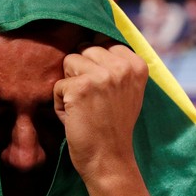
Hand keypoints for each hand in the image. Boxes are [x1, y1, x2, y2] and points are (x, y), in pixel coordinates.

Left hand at [53, 41, 148, 185]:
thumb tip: (93, 35)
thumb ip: (116, 65)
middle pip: (85, 50)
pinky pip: (58, 85)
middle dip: (81, 75)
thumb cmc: (112, 127)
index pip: (103, 43)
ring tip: (84, 109)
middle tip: (93, 103)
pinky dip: (60, 104)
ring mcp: (103, 75)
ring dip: (70, 87)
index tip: (104, 93)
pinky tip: (76, 118)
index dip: (95, 67)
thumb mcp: (126, 90)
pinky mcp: (81, 87)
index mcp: (137, 64)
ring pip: (69, 62)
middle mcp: (122, 66)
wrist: (109, 160)